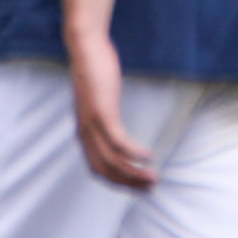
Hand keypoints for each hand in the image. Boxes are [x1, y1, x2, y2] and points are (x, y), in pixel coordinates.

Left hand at [69, 35, 157, 188]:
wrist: (86, 49)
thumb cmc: (94, 74)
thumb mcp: (98, 101)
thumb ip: (104, 117)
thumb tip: (114, 128)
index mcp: (83, 132)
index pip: (96, 168)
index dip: (117, 182)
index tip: (136, 187)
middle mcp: (84, 132)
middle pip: (104, 169)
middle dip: (128, 183)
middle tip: (150, 188)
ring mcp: (92, 123)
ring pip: (112, 160)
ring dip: (134, 173)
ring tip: (154, 177)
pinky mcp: (102, 112)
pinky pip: (118, 141)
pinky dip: (133, 153)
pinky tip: (148, 156)